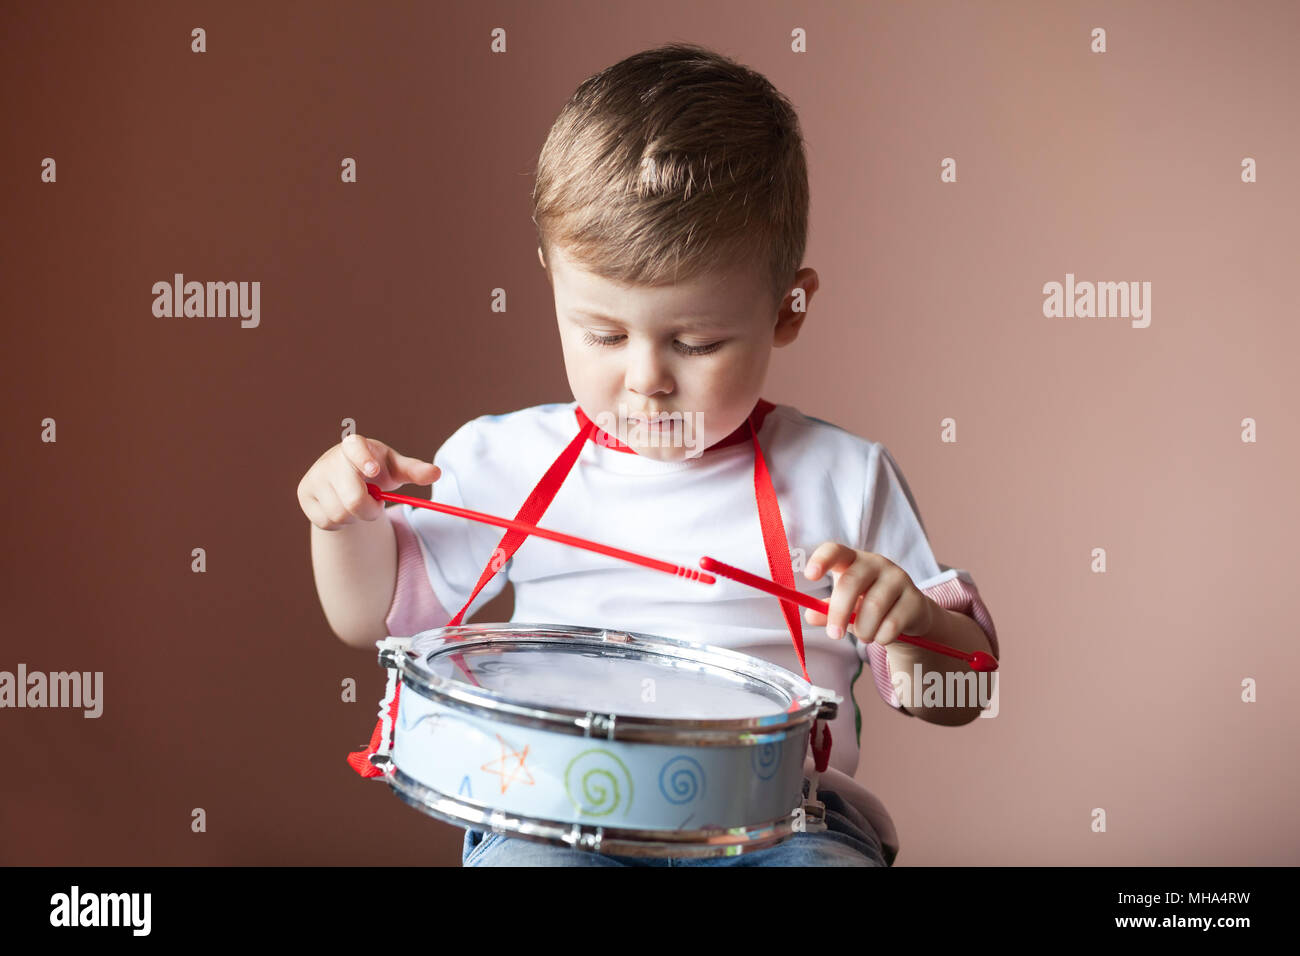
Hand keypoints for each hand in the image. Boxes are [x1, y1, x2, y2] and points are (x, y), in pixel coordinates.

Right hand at [297, 433, 440, 530]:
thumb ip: (414, 470)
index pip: (355, 448)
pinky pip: (327, 522)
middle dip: (370, 510)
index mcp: (354, 446)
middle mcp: (329, 459)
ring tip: (358, 502)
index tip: (373, 471)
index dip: (364, 460)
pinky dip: (342, 523)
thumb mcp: (395, 468)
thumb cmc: (376, 470)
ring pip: (341, 515)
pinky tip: (343, 508)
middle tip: (375, 502)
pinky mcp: (304, 497)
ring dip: (356, 517)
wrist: (345, 480)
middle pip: (353, 499)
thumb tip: (436, 474)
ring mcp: (313, 478)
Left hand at [801, 543, 933, 645]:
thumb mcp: (845, 607)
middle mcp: (876, 563)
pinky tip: (882, 636)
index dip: (821, 560)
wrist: (908, 616)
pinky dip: (882, 637)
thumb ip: (827, 611)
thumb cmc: (867, 606)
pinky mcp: (915, 598)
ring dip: (864, 630)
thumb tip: (809, 616)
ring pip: (873, 607)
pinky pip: (892, 624)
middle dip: (839, 613)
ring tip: (865, 636)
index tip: (809, 576)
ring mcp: (898, 578)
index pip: (835, 551)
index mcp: (853, 560)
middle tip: (834, 635)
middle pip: (851, 583)